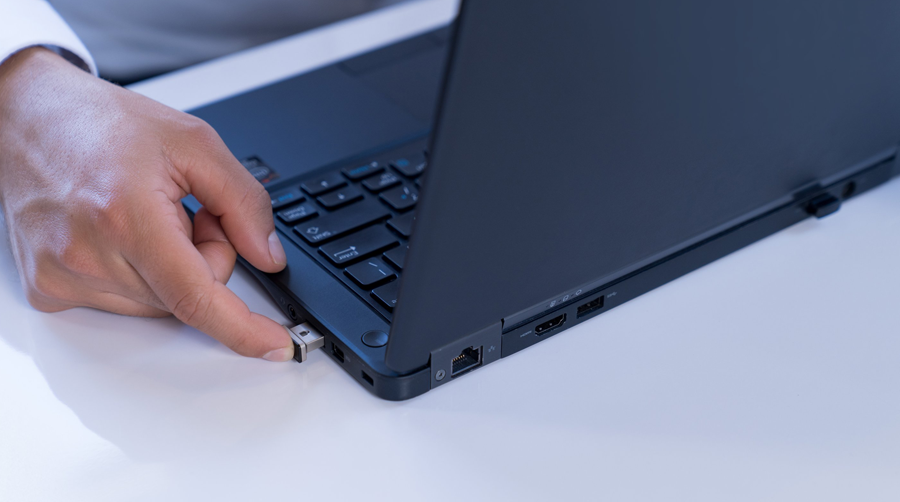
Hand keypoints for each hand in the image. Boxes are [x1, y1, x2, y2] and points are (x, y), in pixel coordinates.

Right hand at [0, 48, 293, 361]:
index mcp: (126, 215)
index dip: (242, 328)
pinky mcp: (48, 289)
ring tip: (146, 214)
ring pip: (158, 305)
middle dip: (206, 258)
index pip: (195, 296)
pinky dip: (138, 276)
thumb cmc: (102, 123)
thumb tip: (270, 257)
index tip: (276, 346)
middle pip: (187, 297)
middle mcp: (87, 254)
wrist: (27, 117)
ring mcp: (62, 277)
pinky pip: (123, 303)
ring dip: (171, 269)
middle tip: (188, 211)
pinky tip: (119, 234)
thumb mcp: (195, 143)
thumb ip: (244, 203)